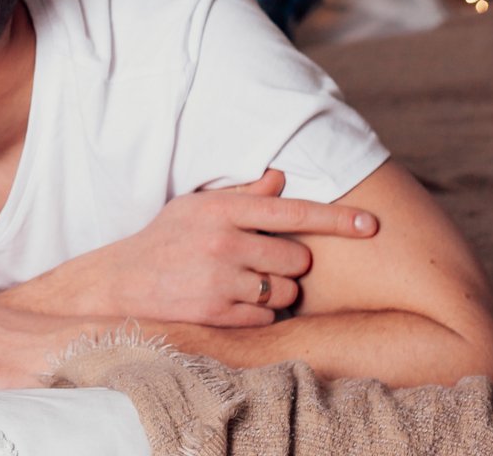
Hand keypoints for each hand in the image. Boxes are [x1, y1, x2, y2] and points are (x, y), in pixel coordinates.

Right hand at [0, 169, 377, 326]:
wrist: (120, 283)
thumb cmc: (164, 240)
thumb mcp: (197, 207)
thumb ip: (243, 195)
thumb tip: (281, 177)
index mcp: (222, 209)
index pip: (294, 212)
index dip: (338, 219)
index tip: (373, 224)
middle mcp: (224, 242)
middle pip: (299, 257)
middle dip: (291, 263)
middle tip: (262, 261)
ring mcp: (221, 279)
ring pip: (286, 290)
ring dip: (276, 290)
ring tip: (243, 282)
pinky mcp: (218, 312)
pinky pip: (267, 314)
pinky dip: (259, 311)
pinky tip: (233, 301)